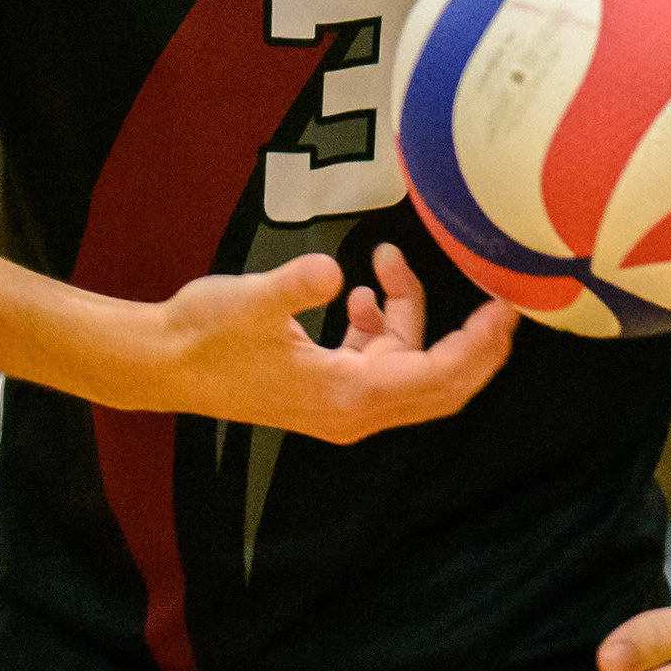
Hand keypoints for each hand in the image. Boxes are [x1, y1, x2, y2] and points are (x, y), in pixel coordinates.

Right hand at [140, 244, 512, 442]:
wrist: (163, 364)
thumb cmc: (204, 335)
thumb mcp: (251, 301)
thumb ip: (296, 285)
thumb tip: (332, 270)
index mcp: (346, 396)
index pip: (435, 379)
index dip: (477, 347)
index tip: (507, 309)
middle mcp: (352, 410)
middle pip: (440, 385)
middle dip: (475, 343)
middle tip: (501, 298)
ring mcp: (340, 403)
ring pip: (406, 362)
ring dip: (408, 313)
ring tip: (384, 260)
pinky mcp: (325, 388)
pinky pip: (377, 359)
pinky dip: (380, 326)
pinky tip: (357, 293)